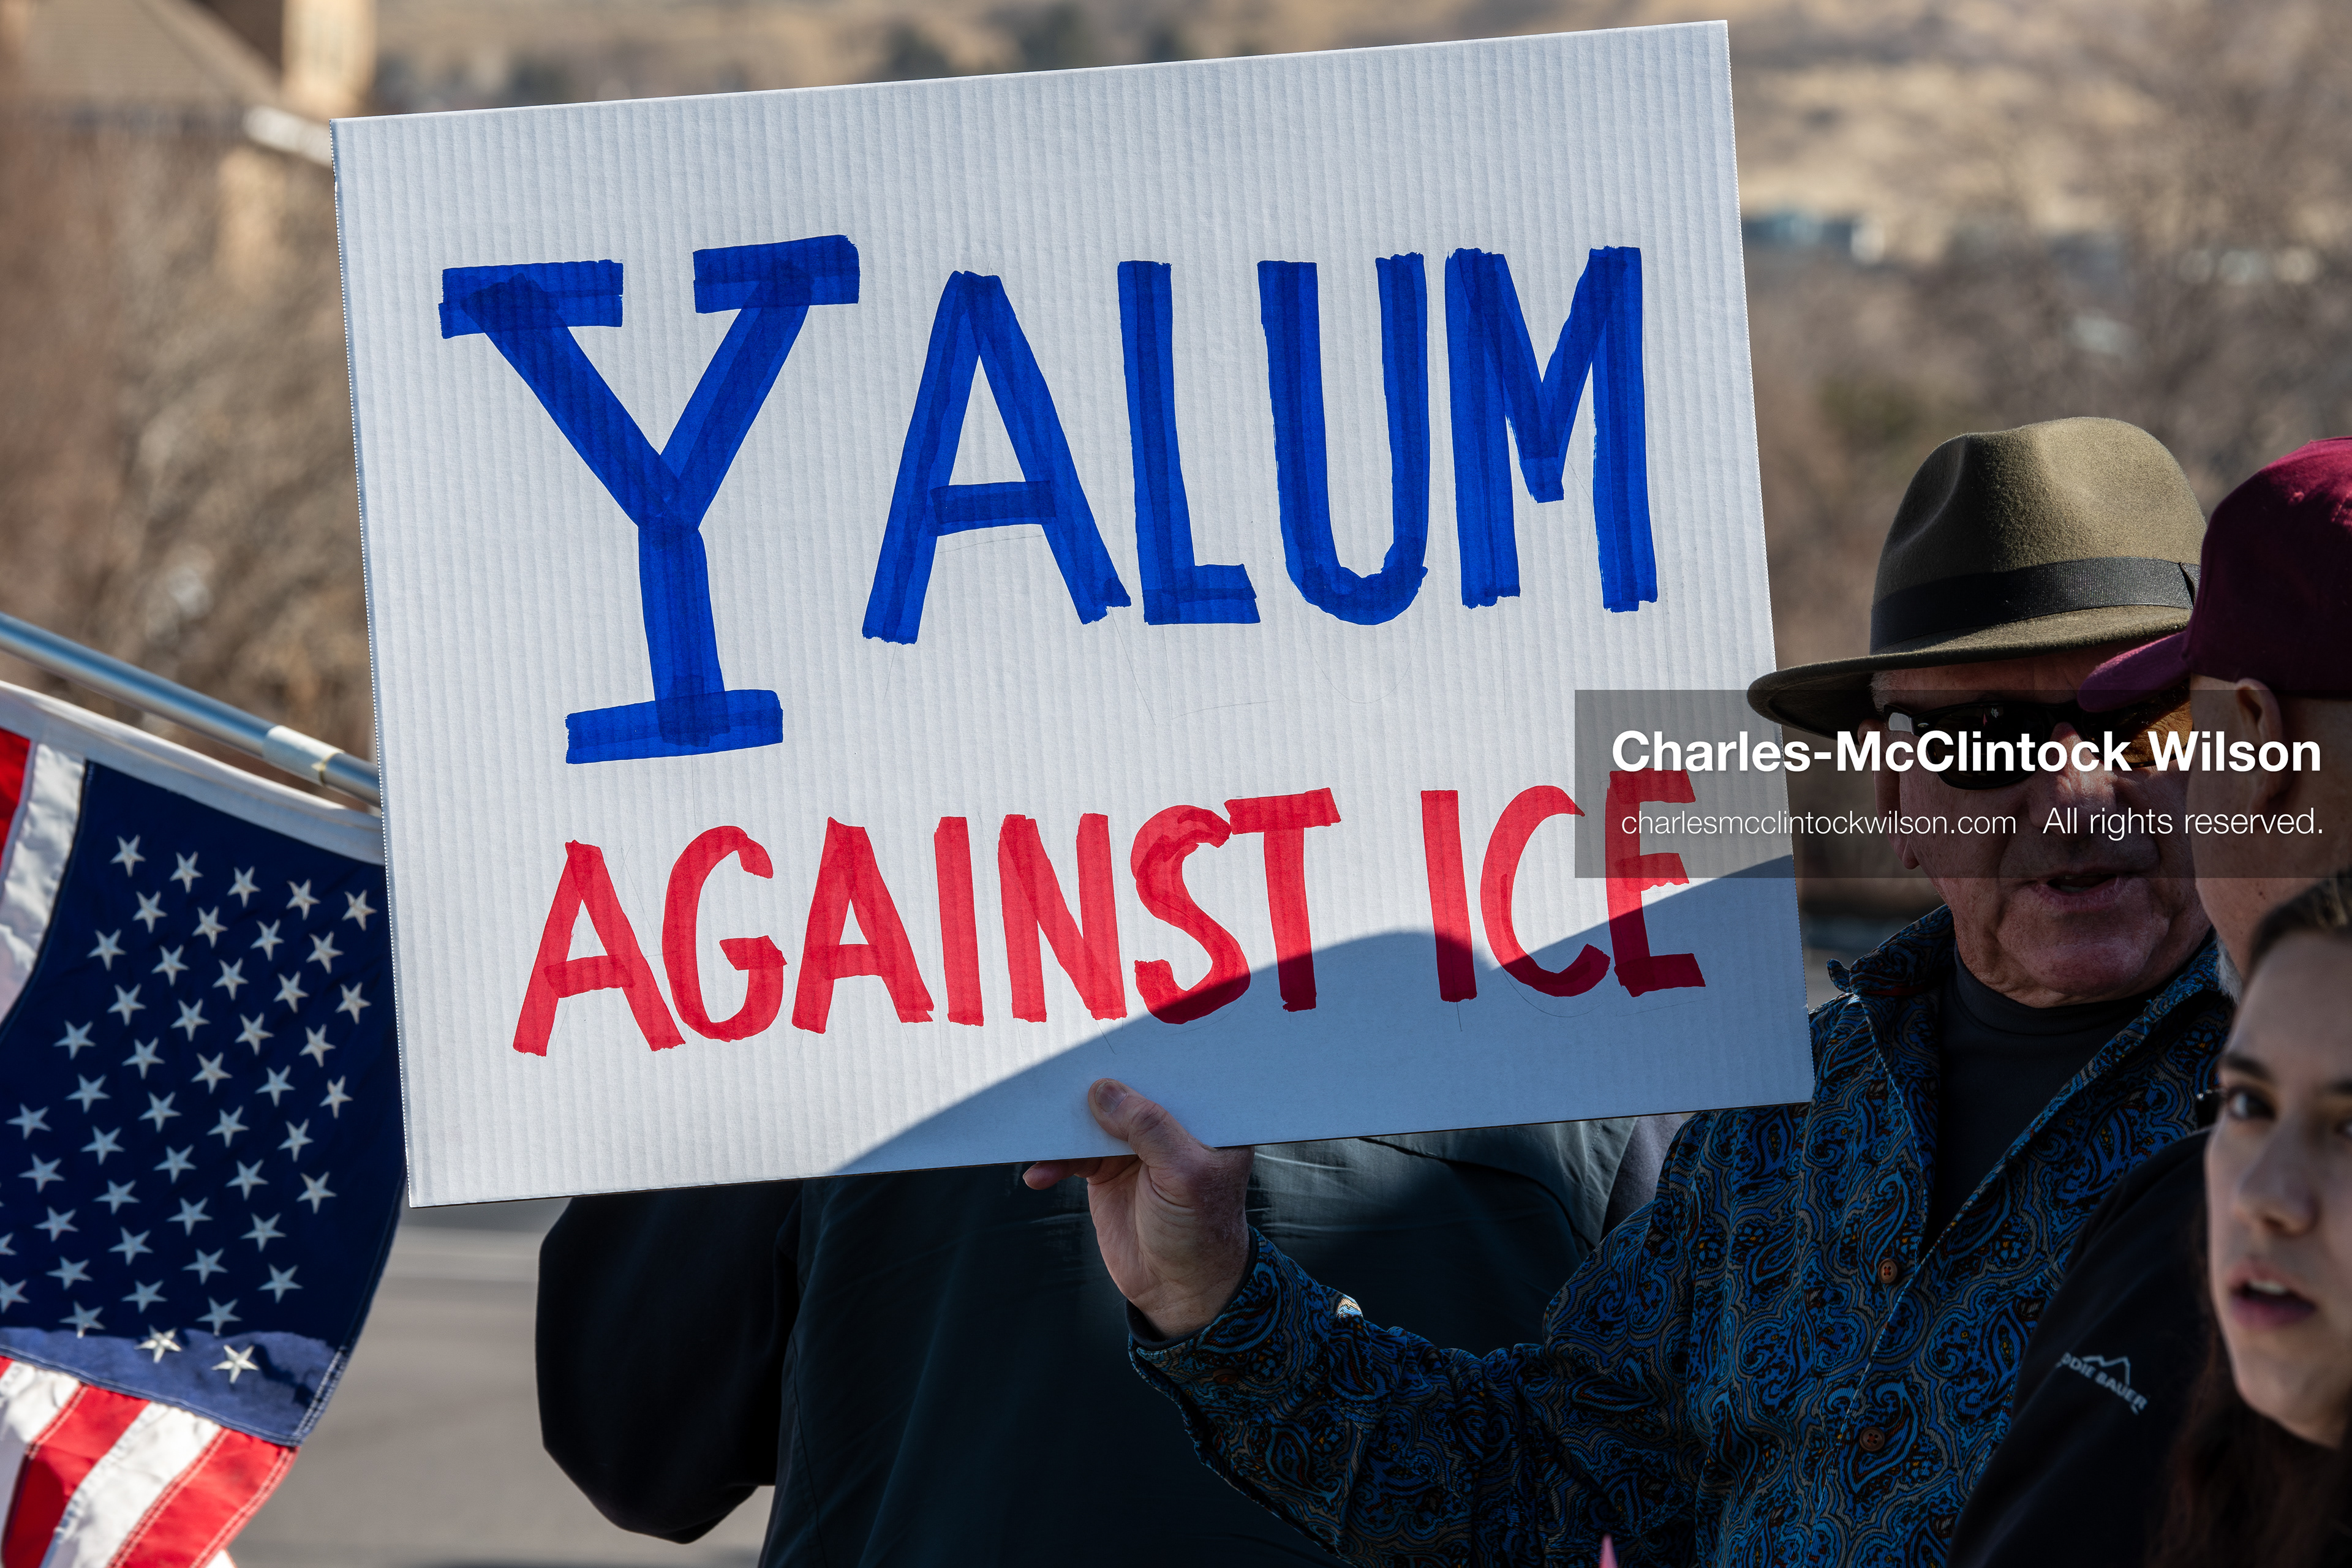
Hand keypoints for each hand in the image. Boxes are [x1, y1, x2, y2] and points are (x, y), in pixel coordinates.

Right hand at [1024, 1079, 1252, 1338]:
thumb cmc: (1200, 1233)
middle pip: (1130, 1092)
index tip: (1107, 1036)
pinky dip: (1055, 1161)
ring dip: (1065, 1126)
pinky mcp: (1107, 1169)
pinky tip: (1039, 1174)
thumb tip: (1104, 1089)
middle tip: (1057, 1071)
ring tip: (1037, 1130)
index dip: (1145, 1055)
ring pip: (1095, 1120)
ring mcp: (1137, 1147)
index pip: (1176, 1073)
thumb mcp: (1184, 1176)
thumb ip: (1149, 1129)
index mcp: (1206, 1118)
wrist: (1178, 1291)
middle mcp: (1172, 1126)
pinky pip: (1074, 1153)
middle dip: (1097, 1084)